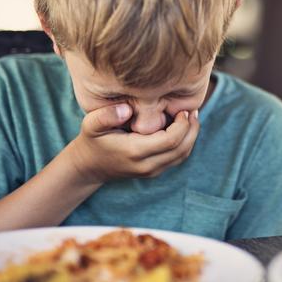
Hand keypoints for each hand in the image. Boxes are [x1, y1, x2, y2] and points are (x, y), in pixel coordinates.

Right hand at [64, 104, 199, 184]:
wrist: (90, 167)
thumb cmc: (92, 140)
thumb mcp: (91, 124)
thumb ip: (106, 115)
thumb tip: (128, 109)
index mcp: (135, 152)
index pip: (171, 141)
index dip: (182, 125)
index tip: (182, 109)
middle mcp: (147, 165)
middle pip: (182, 149)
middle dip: (191, 129)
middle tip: (192, 110)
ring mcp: (152, 171)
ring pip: (182, 155)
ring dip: (191, 136)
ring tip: (191, 117)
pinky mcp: (154, 171)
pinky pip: (177, 158)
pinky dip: (185, 143)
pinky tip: (182, 127)